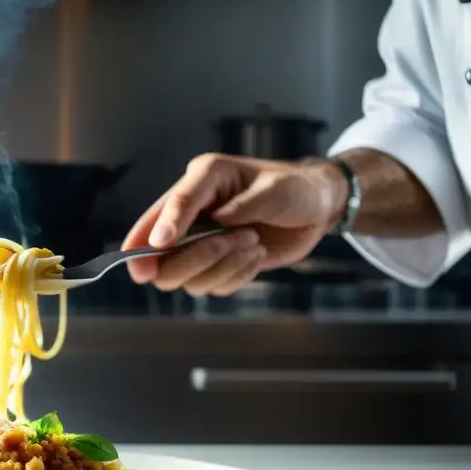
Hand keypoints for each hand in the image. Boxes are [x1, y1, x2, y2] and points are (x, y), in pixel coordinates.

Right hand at [123, 153, 347, 293]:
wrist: (316, 208)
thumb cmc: (294, 188)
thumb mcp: (273, 189)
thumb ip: (241, 205)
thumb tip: (212, 221)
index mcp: (200, 182)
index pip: (164, 209)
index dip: (154, 230)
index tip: (159, 246)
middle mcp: (193, 215)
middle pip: (161, 258)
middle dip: (193, 258)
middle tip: (230, 242)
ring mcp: (201, 243)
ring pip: (186, 279)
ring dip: (222, 266)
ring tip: (253, 242)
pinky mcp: (217, 266)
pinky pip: (212, 287)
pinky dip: (236, 276)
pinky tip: (256, 255)